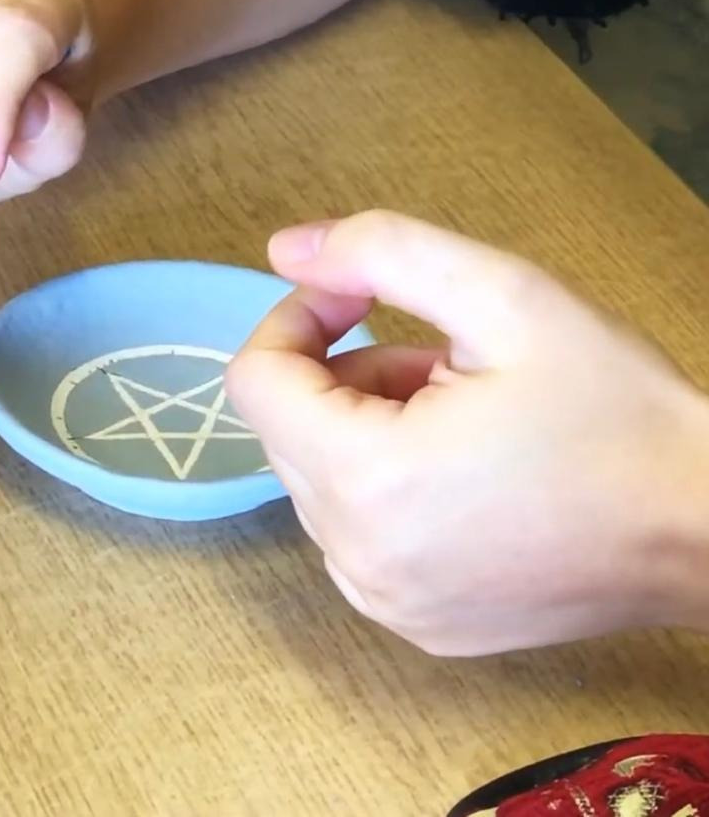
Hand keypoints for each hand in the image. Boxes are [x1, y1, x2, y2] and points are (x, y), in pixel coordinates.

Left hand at [224, 210, 708, 655]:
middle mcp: (357, 556)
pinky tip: (472, 476)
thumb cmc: (619, 412)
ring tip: (469, 417)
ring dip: (367, 433)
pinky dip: (389, 494)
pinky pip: (358, 538)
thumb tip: (283, 247)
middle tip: (446, 363)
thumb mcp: (508, 297)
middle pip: (286, 432)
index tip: (361, 297)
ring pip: (319, 484)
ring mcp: (386, 602)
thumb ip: (383, 253)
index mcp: (367, 478)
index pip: (253, 380)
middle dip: (346, 377)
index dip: (296, 318)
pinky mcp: (418, 626)